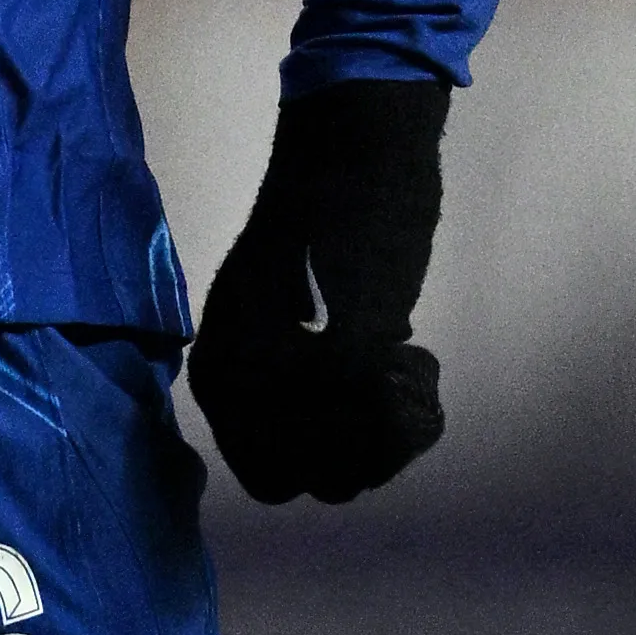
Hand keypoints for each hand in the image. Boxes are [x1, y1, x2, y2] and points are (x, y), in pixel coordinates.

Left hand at [187, 79, 449, 507]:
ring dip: (396, 433)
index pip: (271, 479)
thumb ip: (283, 383)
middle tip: (386, 383)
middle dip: (367, 451)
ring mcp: (288, 375)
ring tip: (403, 365)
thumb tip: (316, 457)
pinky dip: (419, 406)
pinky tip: (416, 352)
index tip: (352, 403)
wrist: (351, 151)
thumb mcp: (276, 316)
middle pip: (320, 483)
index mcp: (216, 376)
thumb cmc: (325, 225)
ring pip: (357, 470)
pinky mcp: (347, 354)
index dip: (326, 456)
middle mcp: (239, 386)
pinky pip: (392, 430)